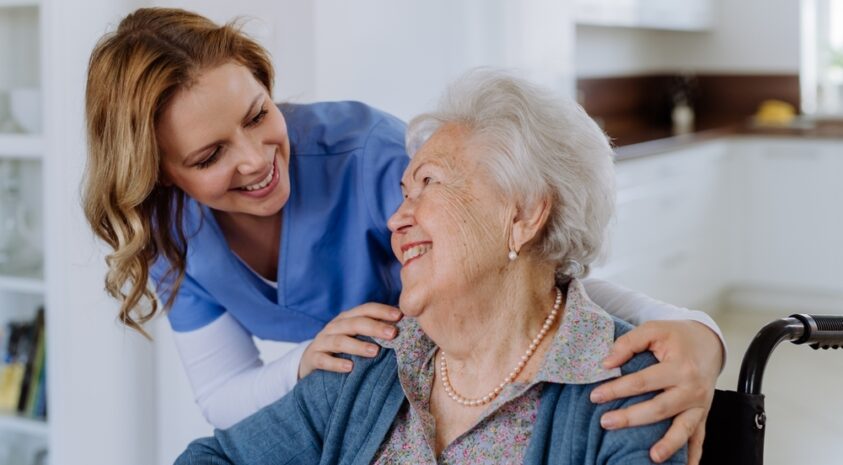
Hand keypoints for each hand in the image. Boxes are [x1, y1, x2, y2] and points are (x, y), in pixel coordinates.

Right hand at [298, 303, 401, 378]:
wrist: (310, 360)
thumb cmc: (342, 348)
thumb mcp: (355, 336)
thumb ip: (374, 331)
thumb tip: (404, 327)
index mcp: (347, 318)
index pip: (366, 309)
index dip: (382, 311)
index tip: (399, 316)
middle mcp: (334, 327)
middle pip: (355, 323)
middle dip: (374, 327)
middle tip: (392, 334)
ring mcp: (322, 341)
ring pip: (340, 341)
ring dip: (358, 346)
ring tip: (374, 352)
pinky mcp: (313, 358)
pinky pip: (323, 360)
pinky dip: (336, 363)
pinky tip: (349, 368)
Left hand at [589, 320, 723, 463]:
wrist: (709, 342)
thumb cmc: (677, 336)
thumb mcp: (654, 329)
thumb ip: (629, 342)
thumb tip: (607, 363)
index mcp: (680, 367)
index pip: (643, 381)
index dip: (617, 389)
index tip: (595, 396)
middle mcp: (692, 389)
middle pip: (659, 408)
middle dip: (631, 418)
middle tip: (605, 422)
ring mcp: (700, 405)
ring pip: (683, 429)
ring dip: (668, 445)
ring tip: (651, 457)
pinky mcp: (703, 414)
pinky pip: (699, 437)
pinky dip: (694, 455)